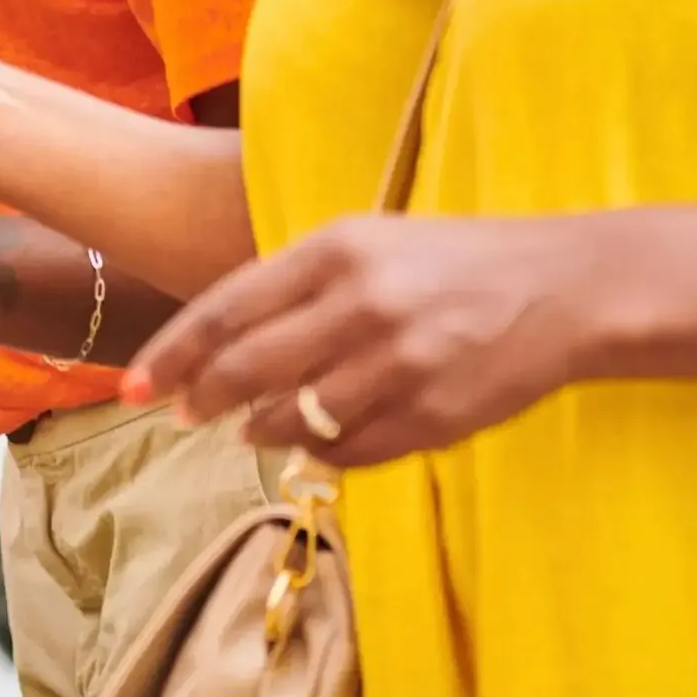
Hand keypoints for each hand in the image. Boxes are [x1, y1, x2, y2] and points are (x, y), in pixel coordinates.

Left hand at [122, 213, 611, 468]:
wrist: (565, 287)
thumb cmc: (450, 262)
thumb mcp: (368, 244)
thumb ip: (295, 288)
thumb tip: (220, 350)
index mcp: (338, 250)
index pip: (227, 310)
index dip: (172, 354)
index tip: (131, 386)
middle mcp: (362, 306)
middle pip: (247, 371)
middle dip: (202, 399)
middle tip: (182, 414)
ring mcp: (398, 366)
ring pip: (294, 422)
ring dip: (262, 430)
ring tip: (254, 427)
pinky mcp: (431, 418)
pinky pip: (349, 452)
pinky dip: (323, 451)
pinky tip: (321, 439)